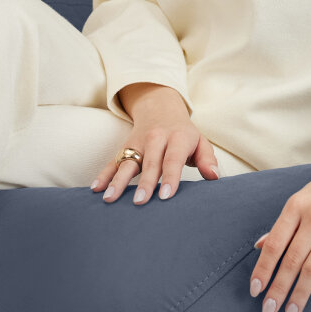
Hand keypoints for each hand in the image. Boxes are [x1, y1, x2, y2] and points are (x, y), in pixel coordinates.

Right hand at [90, 84, 219, 203]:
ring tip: (110, 199)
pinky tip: (96, 189)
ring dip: (118, 181)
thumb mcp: (200, 142)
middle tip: (140, 202)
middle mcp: (156, 139)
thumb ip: (207, 159)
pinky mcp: (125, 148)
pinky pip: (112, 162)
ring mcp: (138, 144)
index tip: (165, 196)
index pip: (173, 159)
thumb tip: (214, 177)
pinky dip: (103, 175)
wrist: (161, 109)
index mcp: (177, 138)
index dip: (170, 177)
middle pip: (150, 163)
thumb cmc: (184, 135)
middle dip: (144, 183)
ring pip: (127, 163)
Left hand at [249, 152, 310, 311]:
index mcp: (296, 205)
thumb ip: (284, 224)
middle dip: (278, 290)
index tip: (255, 291)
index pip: (274, 244)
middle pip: (292, 261)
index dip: (262, 270)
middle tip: (269, 311)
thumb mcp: (304, 197)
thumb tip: (260, 246)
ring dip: (300, 295)